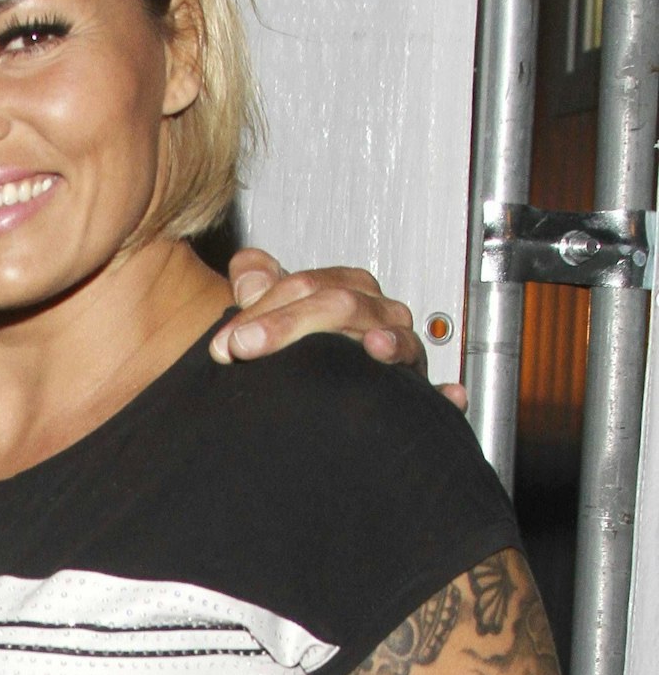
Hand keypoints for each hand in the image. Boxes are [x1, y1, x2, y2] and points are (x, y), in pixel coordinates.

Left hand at [211, 249, 465, 408]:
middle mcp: (377, 314)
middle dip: (287, 326)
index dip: (261, 310)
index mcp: (346, 289)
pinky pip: (437, 392)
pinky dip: (444, 393)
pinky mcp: (417, 391)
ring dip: (387, 343)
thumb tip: (250, 279)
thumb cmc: (299, 339)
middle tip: (242, 349)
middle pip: (340, 306)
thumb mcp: (273, 308)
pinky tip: (448, 395)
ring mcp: (401, 350)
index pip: (305, 286)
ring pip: (394, 340)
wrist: (320, 384)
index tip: (225, 341)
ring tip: (374, 346)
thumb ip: (257, 284)